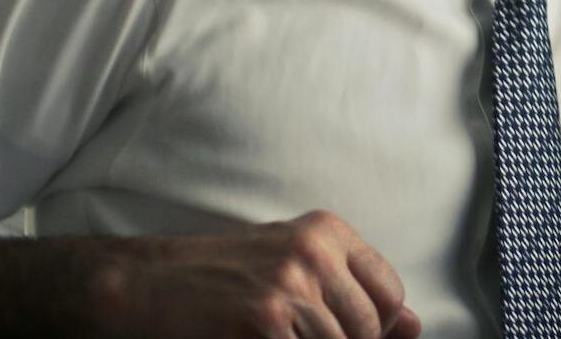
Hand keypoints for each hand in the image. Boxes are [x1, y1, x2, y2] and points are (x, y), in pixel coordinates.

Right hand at [91, 209, 421, 338]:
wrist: (143, 285)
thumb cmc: (217, 279)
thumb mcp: (291, 268)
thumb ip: (354, 292)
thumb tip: (417, 325)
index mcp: (327, 231)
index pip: (390, 294)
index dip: (376, 328)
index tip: (346, 333)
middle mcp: (315, 252)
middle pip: (368, 328)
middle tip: (294, 335)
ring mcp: (291, 286)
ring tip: (271, 334)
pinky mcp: (266, 322)